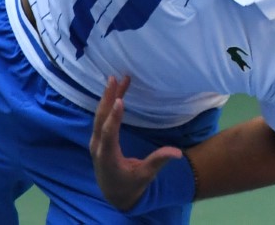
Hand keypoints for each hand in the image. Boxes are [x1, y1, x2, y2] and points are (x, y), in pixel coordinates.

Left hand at [90, 76, 182, 210]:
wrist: (114, 194)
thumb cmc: (131, 185)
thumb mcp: (145, 175)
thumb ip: (158, 161)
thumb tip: (178, 153)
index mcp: (108, 157)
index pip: (109, 134)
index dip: (114, 117)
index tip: (120, 100)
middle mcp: (98, 147)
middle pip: (100, 120)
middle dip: (108, 99)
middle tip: (114, 80)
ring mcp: (95, 141)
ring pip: (99, 116)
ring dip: (107, 97)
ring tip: (115, 79)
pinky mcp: (98, 138)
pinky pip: (100, 118)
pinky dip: (107, 103)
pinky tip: (114, 91)